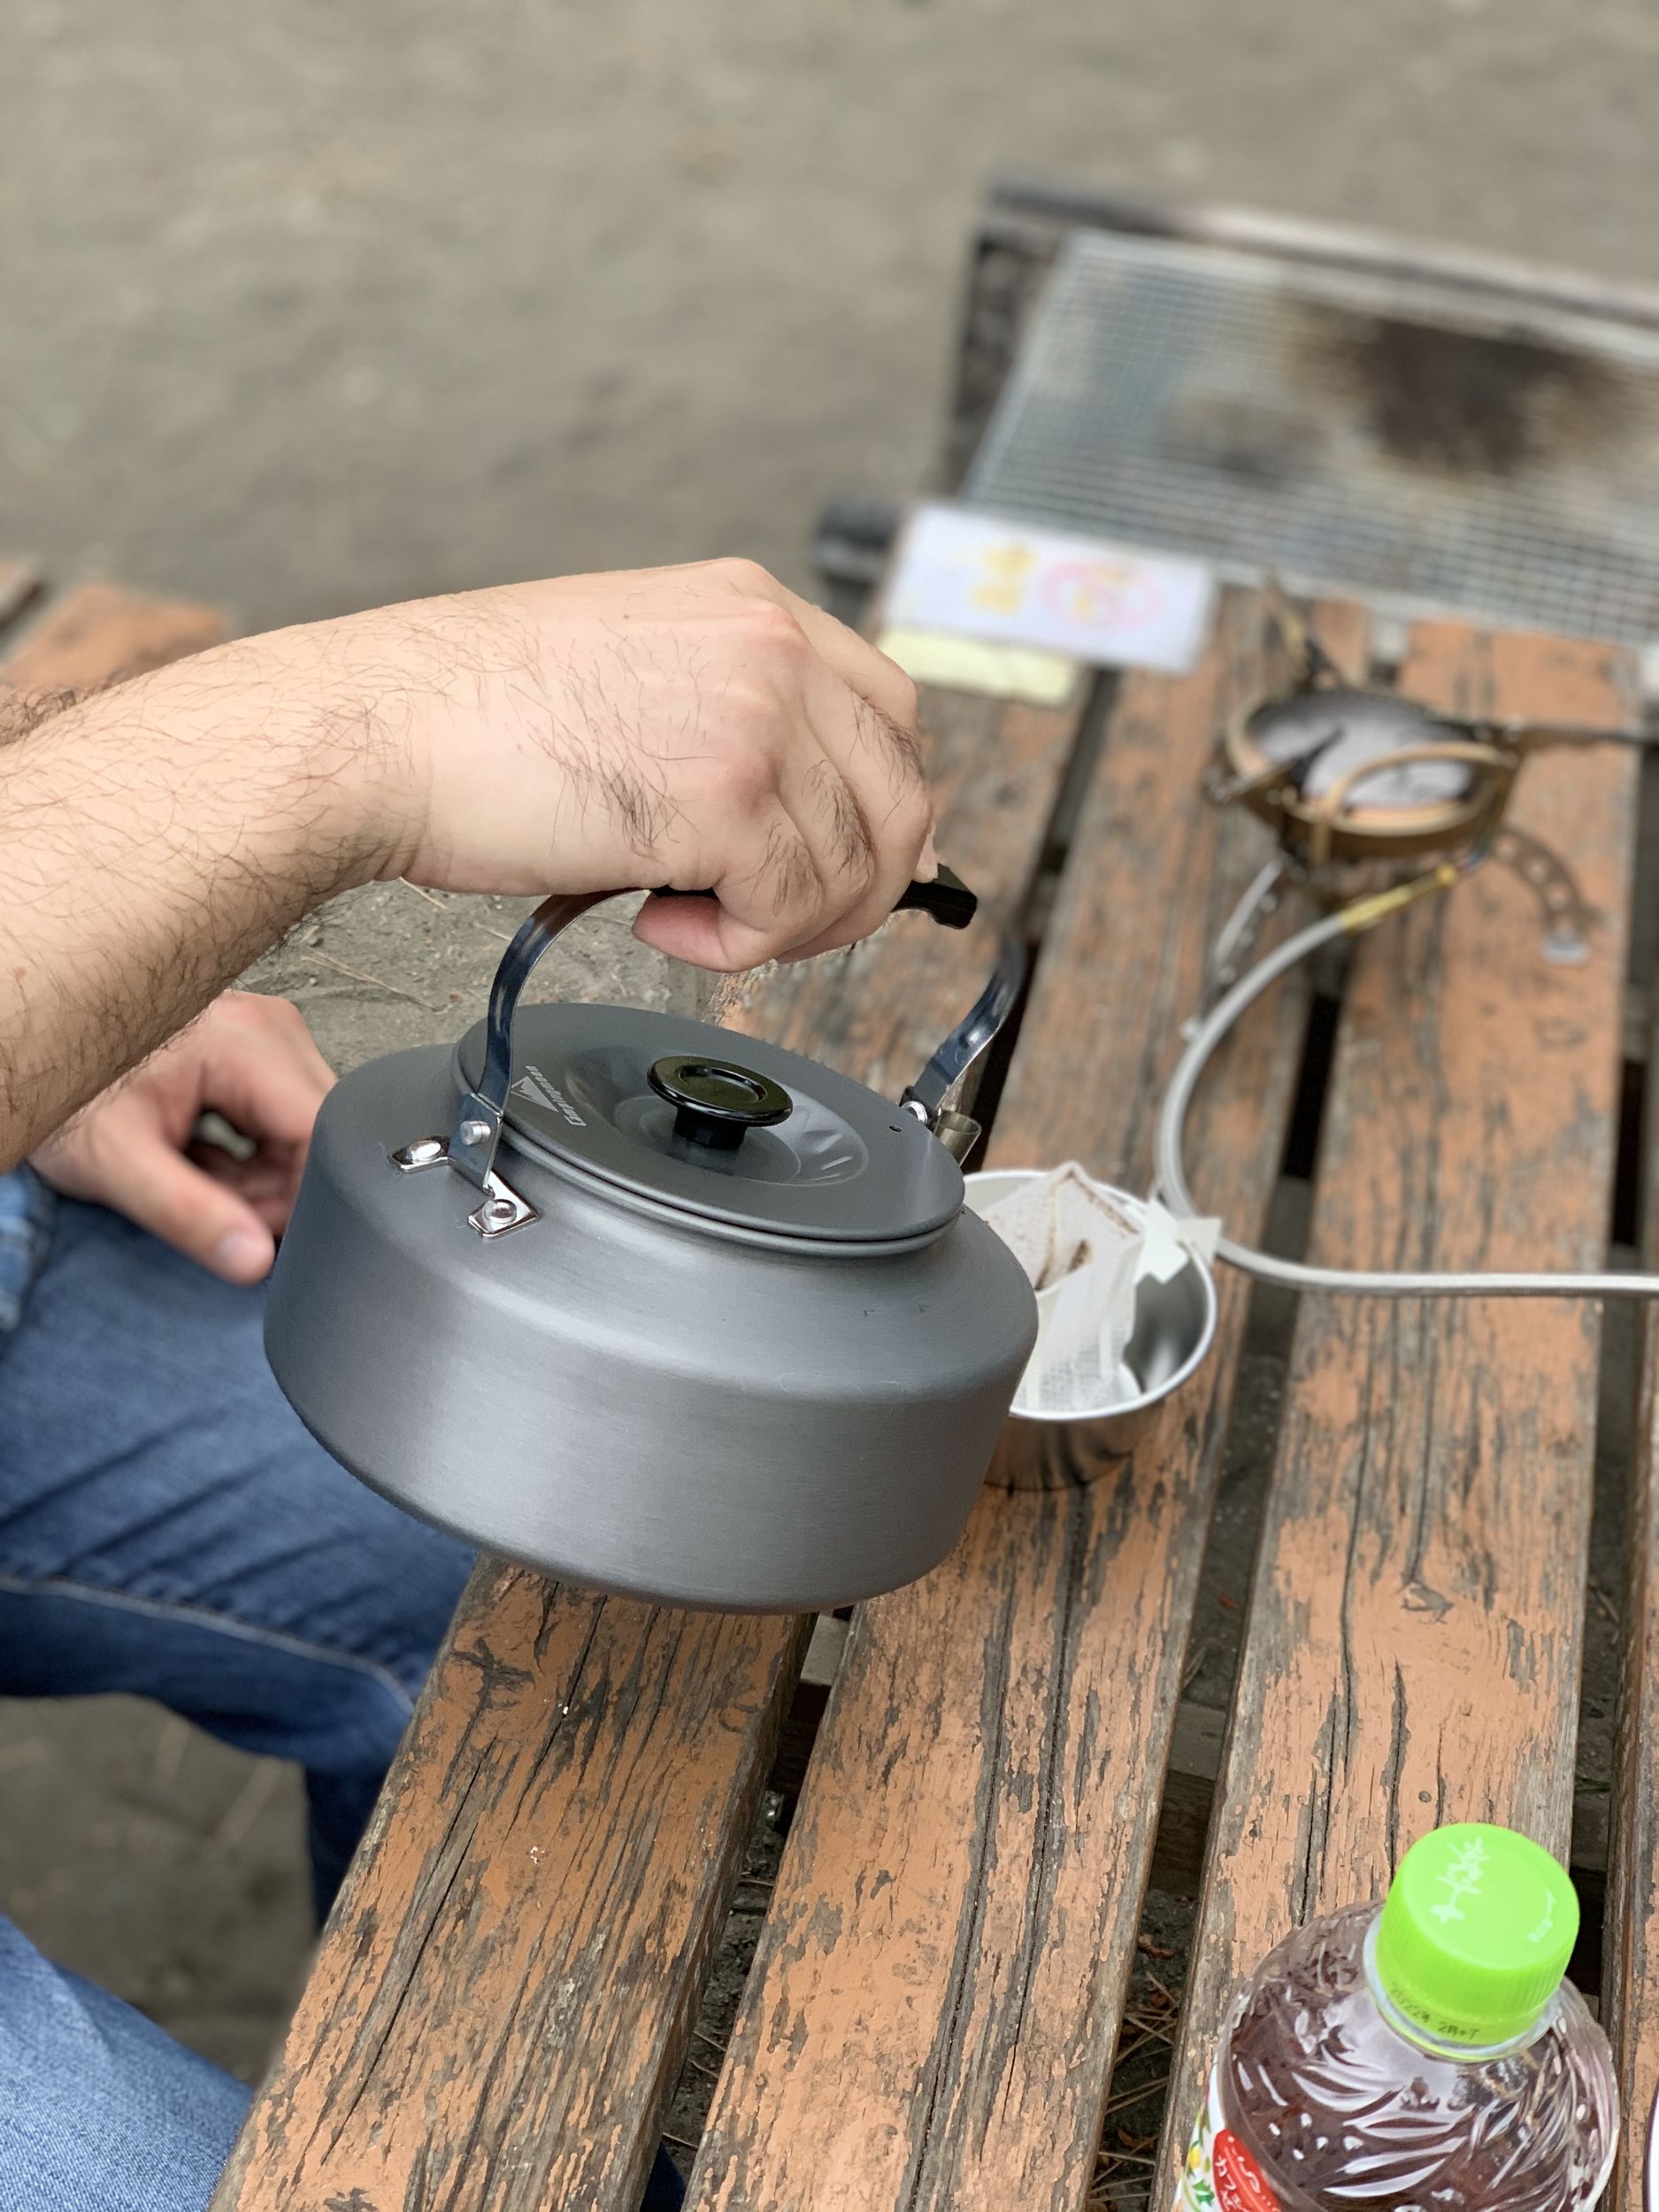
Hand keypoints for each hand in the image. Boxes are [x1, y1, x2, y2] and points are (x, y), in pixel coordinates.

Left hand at [30, 993, 333, 1283]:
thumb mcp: (117, 1164)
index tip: (261, 1235)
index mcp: (246, 1042)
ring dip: (263, 1177)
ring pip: (304, 1134)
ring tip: (195, 1179)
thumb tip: (255, 1260)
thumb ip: (187, 1214)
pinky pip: (284, 1120)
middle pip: (318, 1134)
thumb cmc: (66, 1099)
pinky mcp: (258, 1051)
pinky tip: (204, 1158)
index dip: (304, 1197)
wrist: (34, 1057)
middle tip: (212, 1211)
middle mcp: (269, 1028)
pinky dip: (252, 1155)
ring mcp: (267, 1036)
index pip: (322, 1134)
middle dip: (277, 1190)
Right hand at [322, 558, 933, 969]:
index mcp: (752, 606)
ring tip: (685, 915)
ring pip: (852, 869)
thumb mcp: (633, 673)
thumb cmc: (470, 713)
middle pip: (899, 799)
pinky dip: (733, 948)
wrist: (379, 729)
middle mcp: (773, 649)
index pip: (890, 713)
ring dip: (777, 923)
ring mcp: (759, 720)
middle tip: (766, 920)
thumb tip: (821, 821)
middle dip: (850, 888)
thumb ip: (736, 721)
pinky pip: (789, 911)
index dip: (877, 808)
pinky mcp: (726, 802)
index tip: (842, 864)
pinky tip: (660, 921)